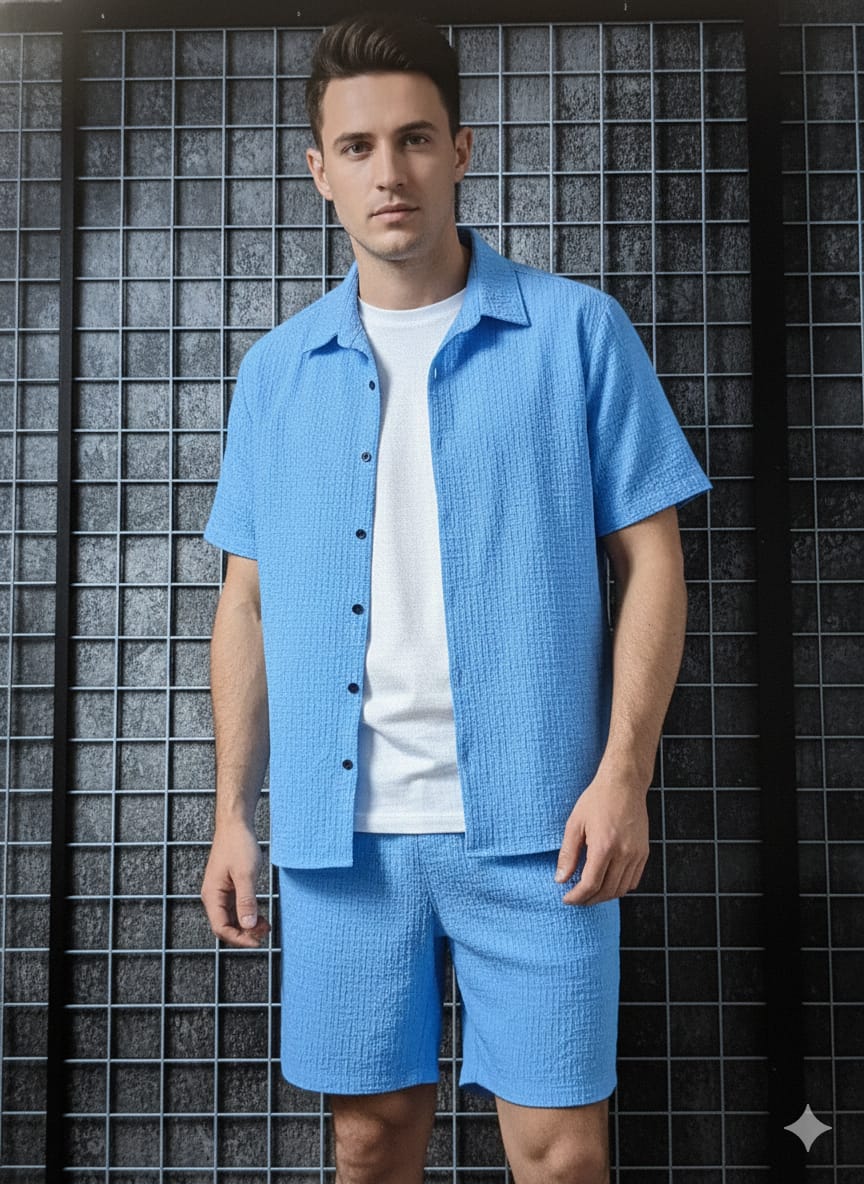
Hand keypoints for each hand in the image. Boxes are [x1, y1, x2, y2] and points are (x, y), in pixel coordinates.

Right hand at [201, 822, 271, 946]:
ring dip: (247, 925)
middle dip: (244, 933)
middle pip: (225, 926)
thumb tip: (247, 926)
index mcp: (212, 895)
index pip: (221, 928)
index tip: (256, 941)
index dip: (238, 939)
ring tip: (264, 926)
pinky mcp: (228, 886)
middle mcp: (213, 896)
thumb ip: (246, 900)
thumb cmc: (238, 844)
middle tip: (264, 933)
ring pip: (231, 918)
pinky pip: (235, 907)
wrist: (236, 824)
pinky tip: (259, 915)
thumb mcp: (245, 874)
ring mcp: (220, 891)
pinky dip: (247, 914)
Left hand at [554, 770, 649, 904]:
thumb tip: (560, 879)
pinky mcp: (644, 852)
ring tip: (589, 893)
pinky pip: (633, 880)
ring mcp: (637, 854)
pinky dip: (619, 887)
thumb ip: (567, 854)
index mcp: (604, 846)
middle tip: (576, 899)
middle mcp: (624, 853)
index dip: (577, 896)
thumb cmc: (597, 800)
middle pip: (607, 891)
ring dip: (604, 896)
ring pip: (621, 889)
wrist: (624, 784)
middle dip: (589, 900)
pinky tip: (607, 882)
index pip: (591, 884)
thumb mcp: (575, 824)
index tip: (567, 899)